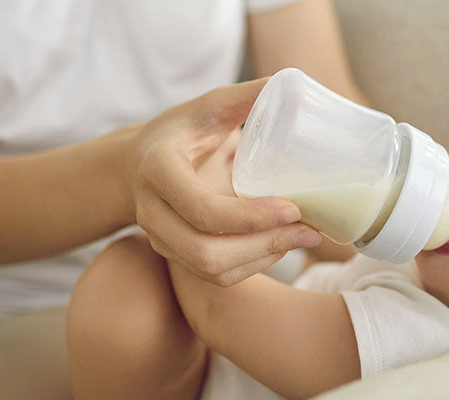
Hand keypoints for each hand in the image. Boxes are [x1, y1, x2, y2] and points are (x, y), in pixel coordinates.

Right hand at [124, 78, 321, 285]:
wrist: (139, 162)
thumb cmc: (182, 131)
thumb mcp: (208, 107)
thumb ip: (245, 96)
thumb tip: (289, 82)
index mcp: (158, 170)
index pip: (203, 210)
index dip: (250, 217)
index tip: (294, 208)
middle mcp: (152, 212)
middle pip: (206, 252)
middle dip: (264, 245)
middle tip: (309, 230)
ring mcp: (160, 239)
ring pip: (214, 270)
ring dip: (264, 258)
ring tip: (305, 237)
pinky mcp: (175, 256)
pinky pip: (217, 277)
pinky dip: (254, 265)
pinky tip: (282, 245)